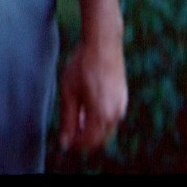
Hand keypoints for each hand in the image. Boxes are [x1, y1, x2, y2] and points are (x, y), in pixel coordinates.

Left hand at [58, 33, 127, 153]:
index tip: (64, 139)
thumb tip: (65, 142)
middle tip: (68, 129)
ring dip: (91, 129)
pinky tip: (86, 107)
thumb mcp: (69, 92)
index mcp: (101, 114)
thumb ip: (67, 119)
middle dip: (83, 138)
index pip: (88, 141)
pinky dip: (99, 119)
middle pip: (99, 139)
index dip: (75, 144)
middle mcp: (115, 114)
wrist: (103, 43)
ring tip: (75, 114)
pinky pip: (111, 118)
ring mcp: (122, 106)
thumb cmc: (83, 65)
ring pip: (106, 129)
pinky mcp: (123, 99)